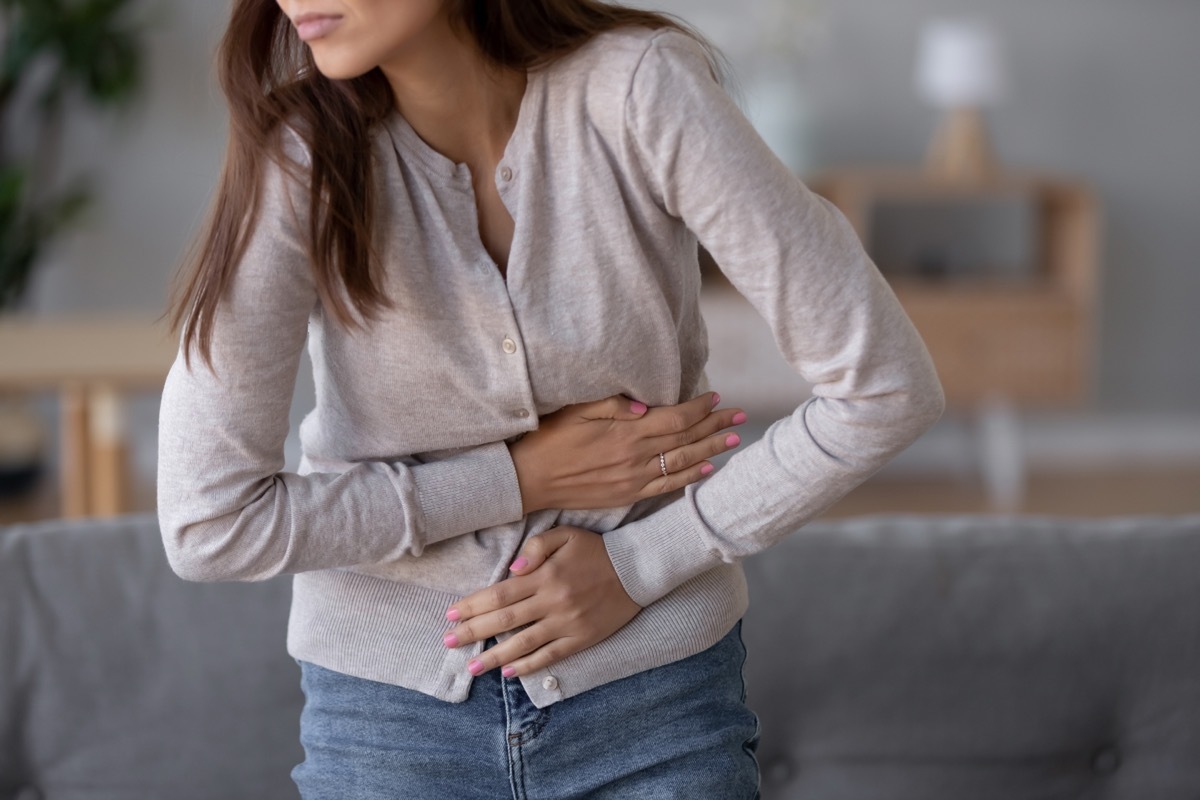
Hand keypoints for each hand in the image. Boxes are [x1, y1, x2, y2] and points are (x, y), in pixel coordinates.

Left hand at [442, 526, 639, 676]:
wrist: (637, 569)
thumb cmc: (596, 550)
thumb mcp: (566, 535)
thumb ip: (536, 547)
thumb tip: (511, 569)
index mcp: (545, 575)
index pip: (499, 594)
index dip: (473, 605)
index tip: (451, 614)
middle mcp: (552, 601)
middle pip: (504, 620)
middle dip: (473, 632)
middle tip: (449, 642)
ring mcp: (567, 623)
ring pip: (523, 643)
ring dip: (494, 657)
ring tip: (472, 668)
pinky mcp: (581, 638)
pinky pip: (550, 655)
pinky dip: (528, 665)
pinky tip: (509, 672)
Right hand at [509, 391, 745, 512]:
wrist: (530, 480)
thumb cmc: (549, 439)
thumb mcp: (576, 410)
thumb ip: (613, 405)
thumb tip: (648, 406)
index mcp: (625, 432)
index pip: (674, 418)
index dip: (699, 408)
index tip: (716, 397)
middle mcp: (634, 457)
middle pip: (685, 439)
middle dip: (714, 426)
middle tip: (739, 416)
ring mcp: (633, 479)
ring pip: (682, 463)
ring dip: (710, 450)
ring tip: (732, 440)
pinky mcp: (627, 496)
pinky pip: (666, 487)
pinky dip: (689, 478)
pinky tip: (707, 469)